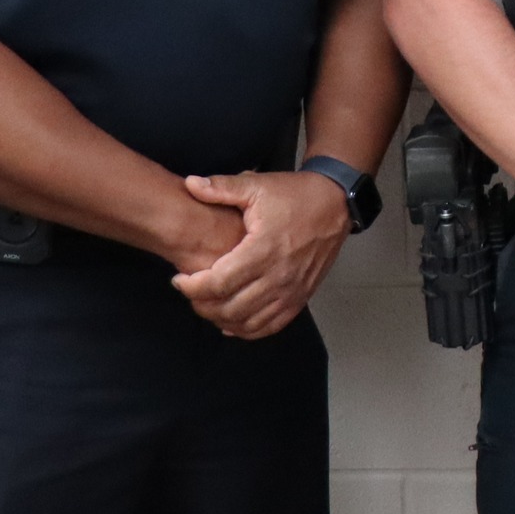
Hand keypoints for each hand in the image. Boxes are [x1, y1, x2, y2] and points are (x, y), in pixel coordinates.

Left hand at [170, 168, 350, 339]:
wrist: (335, 204)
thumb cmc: (294, 195)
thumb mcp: (257, 186)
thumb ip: (221, 188)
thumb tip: (190, 183)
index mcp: (264, 249)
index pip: (219, 282)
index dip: (192, 287)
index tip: (179, 279)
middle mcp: (279, 276)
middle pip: (230, 307)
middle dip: (201, 304)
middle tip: (189, 291)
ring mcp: (292, 290)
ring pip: (248, 322)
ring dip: (221, 318)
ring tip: (207, 304)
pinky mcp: (301, 297)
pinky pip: (271, 326)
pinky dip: (247, 330)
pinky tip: (232, 321)